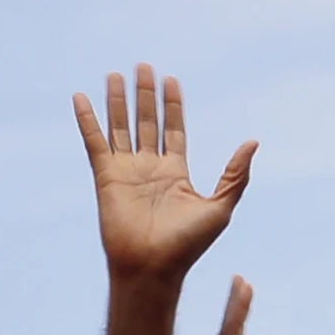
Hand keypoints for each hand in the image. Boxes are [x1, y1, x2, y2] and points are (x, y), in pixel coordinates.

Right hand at [72, 64, 256, 285]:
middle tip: (143, 67)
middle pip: (147, 122)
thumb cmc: (188, 244)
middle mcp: (150, 168)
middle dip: (145, 95)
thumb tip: (253, 142)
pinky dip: (87, 120)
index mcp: (176, 172)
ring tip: (115, 74)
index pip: (174, 130)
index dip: (172, 106)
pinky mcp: (105, 176)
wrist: (153, 267)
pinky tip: (81, 97)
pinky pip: (94, 142)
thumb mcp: (220, 206)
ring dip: (117, 101)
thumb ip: (236, 174)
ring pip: (120, 127)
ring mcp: (126, 171)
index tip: (170, 80)